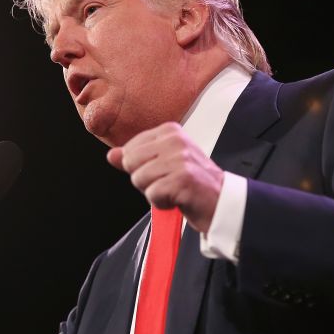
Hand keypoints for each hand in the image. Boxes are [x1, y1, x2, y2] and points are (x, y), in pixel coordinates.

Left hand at [107, 122, 223, 232]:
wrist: (222, 202)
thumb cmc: (191, 182)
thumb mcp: (163, 164)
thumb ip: (136, 158)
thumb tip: (111, 155)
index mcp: (170, 131)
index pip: (130, 148)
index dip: (140, 167)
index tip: (163, 171)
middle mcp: (176, 141)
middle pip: (131, 162)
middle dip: (144, 180)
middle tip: (167, 182)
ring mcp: (180, 159)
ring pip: (139, 179)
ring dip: (154, 192)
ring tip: (174, 190)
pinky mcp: (183, 179)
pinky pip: (152, 194)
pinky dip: (162, 203)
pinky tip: (178, 199)